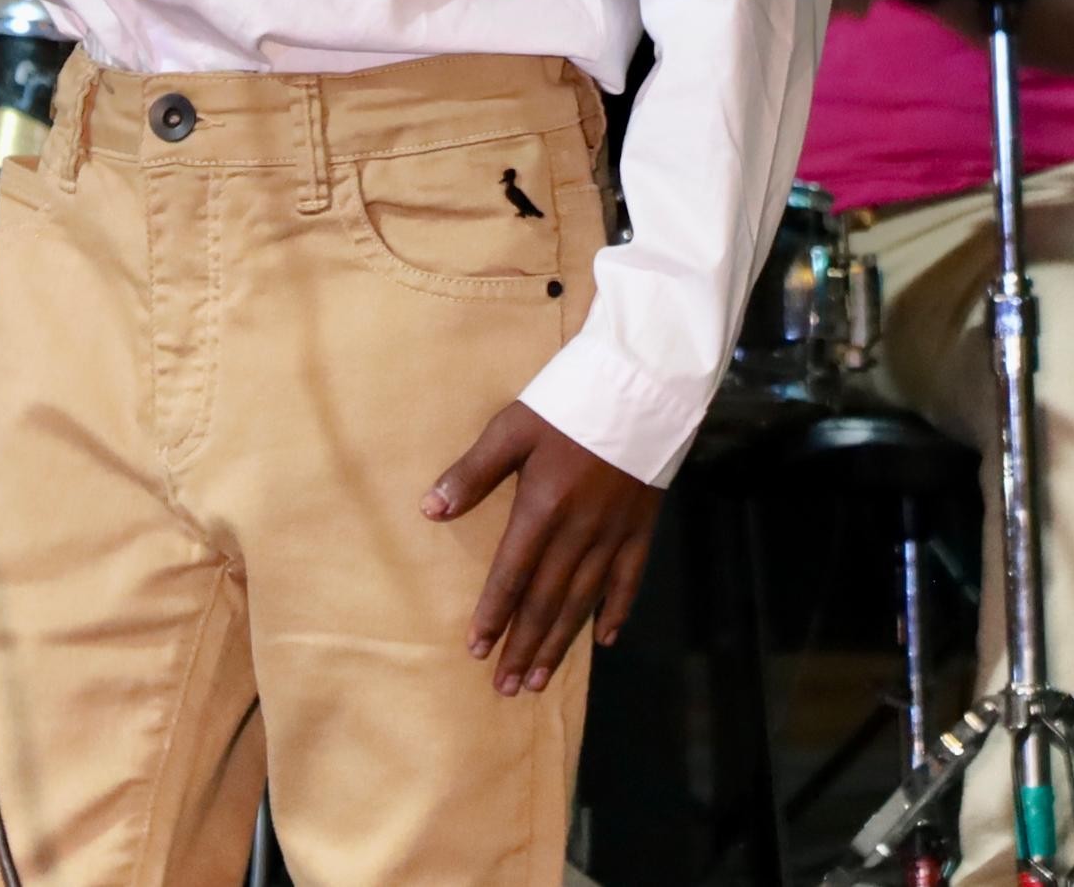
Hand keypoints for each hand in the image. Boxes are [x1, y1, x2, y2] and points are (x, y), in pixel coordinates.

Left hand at [426, 400, 662, 694]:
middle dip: (524, 646)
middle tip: (508, 687)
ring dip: (559, 642)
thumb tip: (430, 510)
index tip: (478, 651)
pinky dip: (616, 611)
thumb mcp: (512, 428)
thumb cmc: (568, 401)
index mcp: (542, 509)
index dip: (494, 615)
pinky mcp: (642, 528)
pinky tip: (604, 639)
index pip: (511, 576)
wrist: (643, 387)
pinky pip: (629, 580)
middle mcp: (578, 533)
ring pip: (582, 601)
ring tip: (540, 678)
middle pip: (546, 601)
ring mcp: (614, 535)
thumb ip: (472, 473)